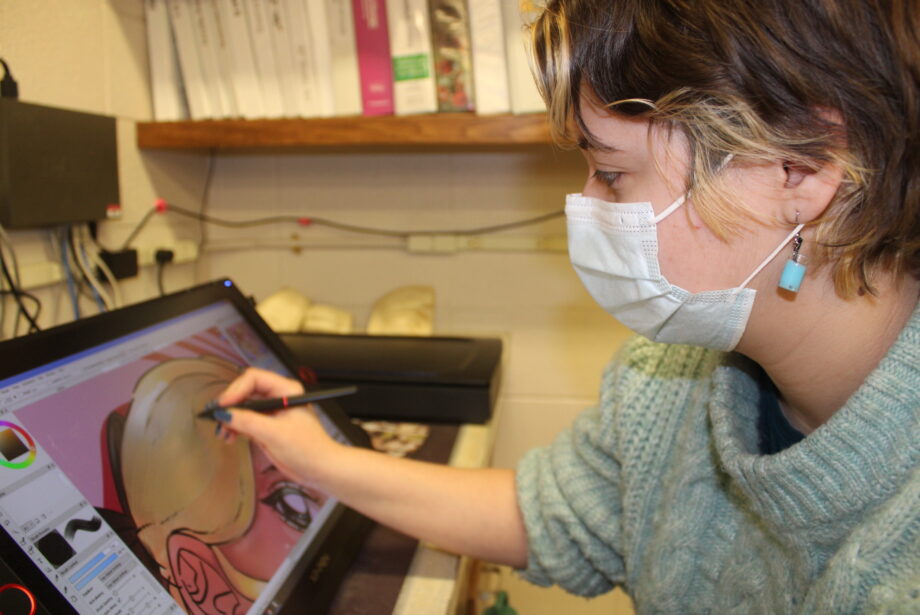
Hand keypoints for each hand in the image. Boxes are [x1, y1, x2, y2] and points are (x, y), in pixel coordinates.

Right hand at [215, 367, 345, 488]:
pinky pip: (244, 421)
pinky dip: (234, 428)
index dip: (236, 389)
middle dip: (230, 405)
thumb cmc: (309, 449)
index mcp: (286, 390)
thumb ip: (249, 422)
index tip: (223, 405)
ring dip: (230, 418)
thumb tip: (225, 414)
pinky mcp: (266, 426)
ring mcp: (271, 412)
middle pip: (245, 391)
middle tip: (217, 419)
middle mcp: (278, 397)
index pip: (254, 379)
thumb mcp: (275, 434)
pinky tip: (229, 437)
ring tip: (223, 432)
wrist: (319, 469)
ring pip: (242, 407)